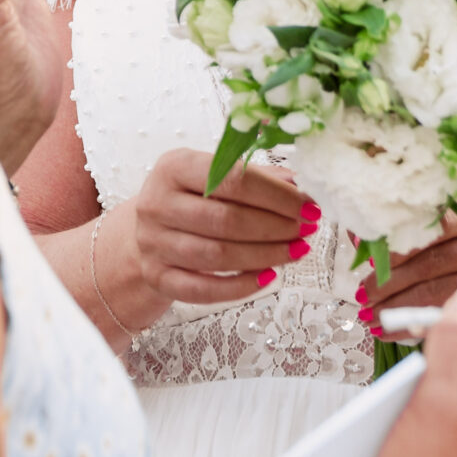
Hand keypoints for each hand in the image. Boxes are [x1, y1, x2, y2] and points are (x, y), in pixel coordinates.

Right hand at [121, 149, 315, 311]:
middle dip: (276, 227)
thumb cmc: (191, 197)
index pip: (233, 180)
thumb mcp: (213, 174)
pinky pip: (204, 290)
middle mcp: (157, 203)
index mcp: (174, 166)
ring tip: (296, 250)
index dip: (277, 196)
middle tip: (307, 230)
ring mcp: (153, 243)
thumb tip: (303, 186)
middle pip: (226, 219)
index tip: (310, 206)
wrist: (146, 230)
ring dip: (266, 255)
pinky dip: (240, 286)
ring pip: (218, 256)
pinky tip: (268, 275)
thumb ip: (257, 177)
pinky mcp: (157, 276)